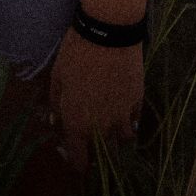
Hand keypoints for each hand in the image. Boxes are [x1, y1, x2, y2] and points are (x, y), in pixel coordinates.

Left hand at [47, 26, 143, 173]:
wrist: (108, 33)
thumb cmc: (76, 54)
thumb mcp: (57, 77)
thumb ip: (56, 104)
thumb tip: (57, 121)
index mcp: (78, 124)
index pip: (78, 161)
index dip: (75, 162)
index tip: (73, 155)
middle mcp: (102, 128)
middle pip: (102, 154)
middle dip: (95, 150)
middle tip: (90, 135)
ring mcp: (123, 116)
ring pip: (123, 140)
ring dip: (116, 136)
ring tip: (110, 124)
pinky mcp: (138, 102)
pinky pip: (134, 120)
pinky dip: (129, 118)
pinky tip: (123, 107)